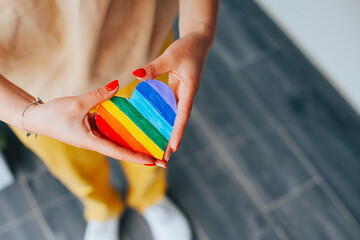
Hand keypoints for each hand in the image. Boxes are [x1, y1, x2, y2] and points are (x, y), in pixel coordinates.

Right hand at [24, 80, 155, 164]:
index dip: (137, 156)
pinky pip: (112, 130)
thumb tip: (117, 84)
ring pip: (119, 141)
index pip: (119, 152)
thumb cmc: (54, 115)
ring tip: (154, 142)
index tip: (153, 161)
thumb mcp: (77, 103)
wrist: (37, 118)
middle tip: (162, 158)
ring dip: (135, 143)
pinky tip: (136, 123)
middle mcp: (97, 142)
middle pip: (123, 150)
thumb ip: (99, 95)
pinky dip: (124, 129)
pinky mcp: (93, 129)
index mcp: (93, 142)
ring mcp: (95, 136)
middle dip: (142, 154)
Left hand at [133, 32, 213, 163]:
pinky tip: (153, 125)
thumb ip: (155, 67)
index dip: (178, 131)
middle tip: (164, 158)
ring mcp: (181, 94)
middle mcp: (186, 96)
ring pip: (173, 117)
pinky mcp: (176, 91)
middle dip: (172, 140)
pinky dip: (162, 118)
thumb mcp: (171, 56)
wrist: (199, 41)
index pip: (183, 114)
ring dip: (166, 132)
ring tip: (158, 148)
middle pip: (178, 122)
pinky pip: (168, 107)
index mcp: (190, 90)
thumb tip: (136, 76)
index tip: (173, 148)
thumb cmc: (188, 47)